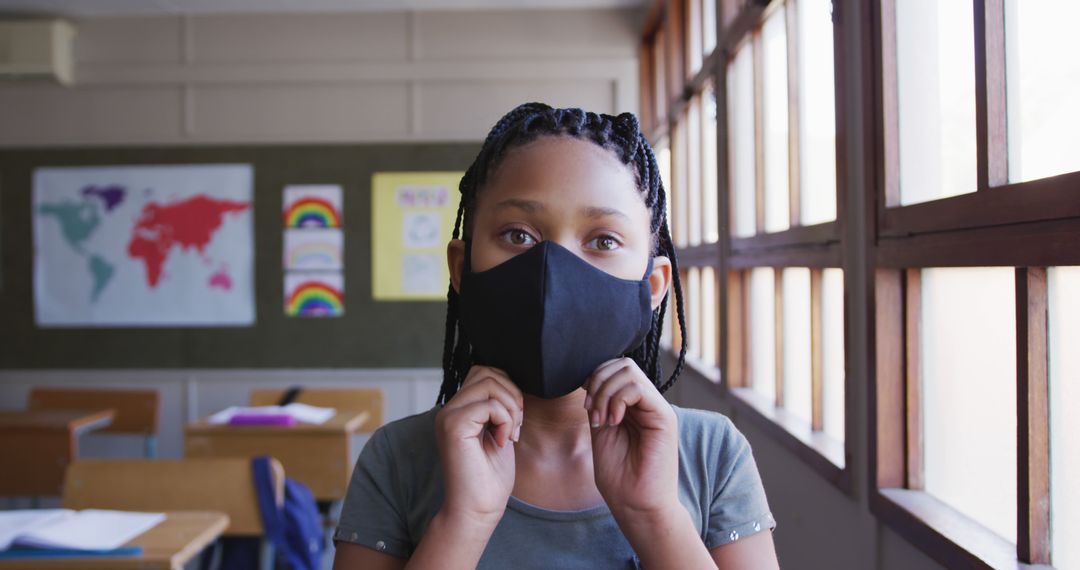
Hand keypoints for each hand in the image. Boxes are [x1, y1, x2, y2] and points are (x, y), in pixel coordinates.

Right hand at [434, 365, 523, 526]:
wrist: (478, 509)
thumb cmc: (490, 478)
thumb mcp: (499, 432)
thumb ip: (498, 407)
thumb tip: (512, 383)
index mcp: (459, 410)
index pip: (484, 373)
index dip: (507, 389)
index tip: (515, 420)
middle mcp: (449, 409)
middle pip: (486, 372)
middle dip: (512, 393)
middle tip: (516, 425)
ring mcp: (448, 416)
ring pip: (488, 382)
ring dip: (511, 406)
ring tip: (510, 432)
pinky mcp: (453, 426)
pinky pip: (489, 404)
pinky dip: (505, 420)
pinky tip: (503, 442)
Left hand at [584, 358, 680, 518]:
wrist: (636, 504)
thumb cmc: (619, 476)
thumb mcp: (601, 430)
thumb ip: (599, 404)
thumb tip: (588, 379)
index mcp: (632, 405)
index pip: (615, 369)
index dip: (595, 378)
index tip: (587, 405)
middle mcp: (647, 403)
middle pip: (622, 364)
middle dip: (598, 381)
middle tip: (592, 411)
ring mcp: (657, 408)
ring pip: (628, 371)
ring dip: (605, 392)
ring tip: (602, 420)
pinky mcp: (664, 417)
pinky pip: (638, 389)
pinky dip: (617, 400)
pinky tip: (613, 422)